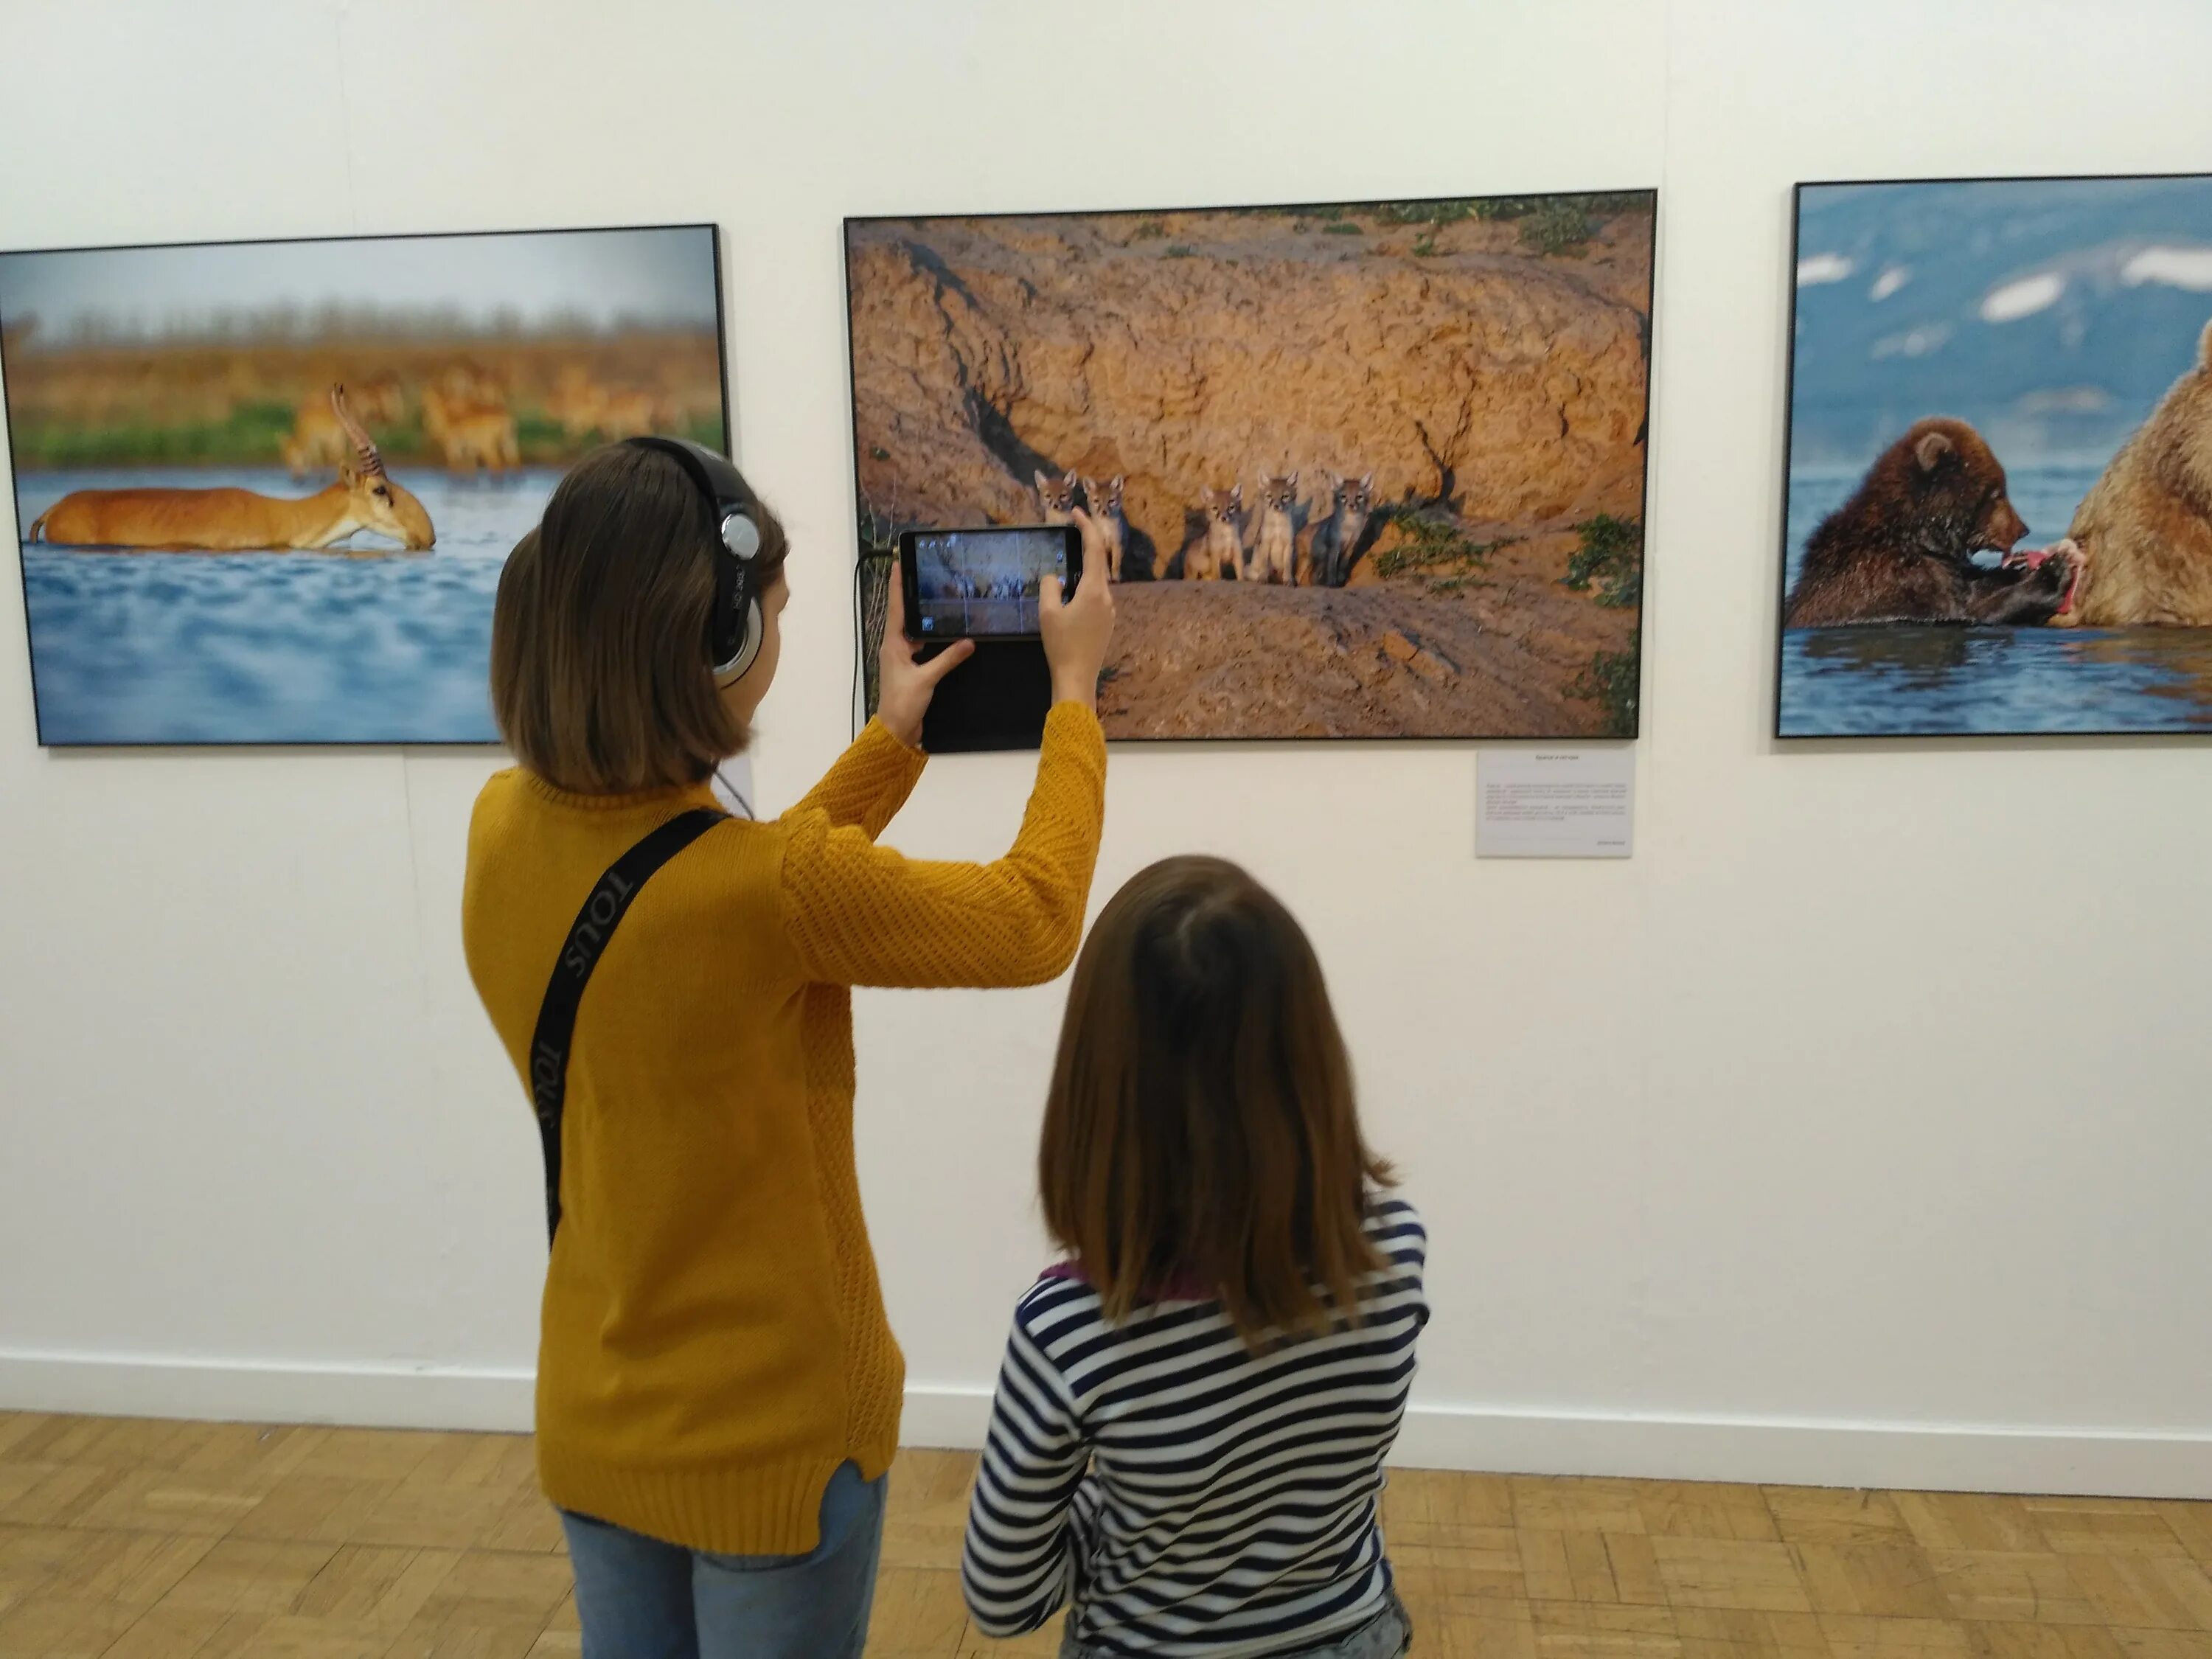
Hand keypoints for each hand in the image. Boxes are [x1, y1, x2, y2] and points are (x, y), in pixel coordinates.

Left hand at [876, 573, 973, 748]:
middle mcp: (895, 647)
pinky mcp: (911, 670)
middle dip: (913, 596)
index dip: (896, 585)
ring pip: (914, 631)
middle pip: (904, 616)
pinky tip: (944, 631)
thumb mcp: (927, 679)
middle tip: (925, 574)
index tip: (897, 563)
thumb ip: (948, 659)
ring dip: (923, 617)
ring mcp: (903, 658)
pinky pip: (921, 647)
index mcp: (893, 644)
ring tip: (937, 597)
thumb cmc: (903, 703)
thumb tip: (968, 641)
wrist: (896, 731)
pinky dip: (931, 637)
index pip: (895, 608)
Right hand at [1040, 509, 1116, 708]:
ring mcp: (1109, 610)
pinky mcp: (1106, 622)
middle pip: (1099, 561)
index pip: (1093, 549)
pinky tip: (1073, 588)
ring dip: (1086, 563)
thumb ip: (1050, 586)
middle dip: (1088, 540)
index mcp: (1094, 590)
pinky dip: (1086, 582)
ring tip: (1070, 553)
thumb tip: (1054, 576)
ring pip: (1098, 579)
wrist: (1078, 678)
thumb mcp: (1048, 612)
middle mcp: (1106, 597)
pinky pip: (1097, 594)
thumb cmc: (1061, 645)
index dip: (1086, 526)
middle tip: (1074, 524)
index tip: (1075, 511)